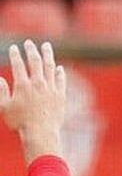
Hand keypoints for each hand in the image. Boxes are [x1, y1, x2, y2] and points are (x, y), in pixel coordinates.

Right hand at [0, 40, 66, 162]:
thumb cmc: (20, 122)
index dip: (16, 54)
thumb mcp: (4, 107)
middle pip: (35, 61)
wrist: (41, 132)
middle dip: (31, 50)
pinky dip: (60, 72)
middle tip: (29, 43)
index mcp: (23, 85)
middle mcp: (38, 83)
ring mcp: (51, 88)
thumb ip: (1, 91)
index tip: (14, 48)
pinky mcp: (61, 95)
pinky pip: (61, 80)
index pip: (18, 64)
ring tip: (46, 46)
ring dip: (48, 54)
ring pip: (50, 67)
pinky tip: (59, 67)